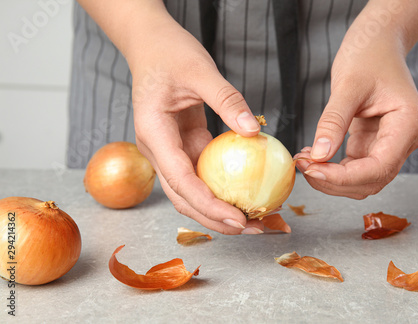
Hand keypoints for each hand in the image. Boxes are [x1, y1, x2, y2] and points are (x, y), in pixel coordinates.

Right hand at [129, 13, 263, 233]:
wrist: (150, 45)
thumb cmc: (169, 53)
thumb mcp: (200, 70)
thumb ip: (226, 100)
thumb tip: (254, 130)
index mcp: (154, 135)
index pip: (180, 181)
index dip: (208, 205)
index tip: (237, 220)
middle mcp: (158, 150)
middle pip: (184, 198)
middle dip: (216, 219)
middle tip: (254, 228)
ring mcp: (170, 151)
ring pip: (194, 191)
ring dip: (221, 208)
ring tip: (256, 218)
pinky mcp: (185, 146)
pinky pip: (205, 173)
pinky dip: (225, 186)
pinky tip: (249, 192)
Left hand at [295, 29, 417, 198]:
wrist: (377, 43)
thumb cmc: (369, 54)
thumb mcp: (347, 85)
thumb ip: (333, 122)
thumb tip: (319, 156)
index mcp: (408, 123)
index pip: (379, 167)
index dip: (345, 177)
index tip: (313, 170)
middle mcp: (406, 139)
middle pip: (372, 179)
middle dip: (335, 181)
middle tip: (304, 167)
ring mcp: (392, 143)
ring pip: (364, 179)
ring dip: (333, 178)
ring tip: (305, 161)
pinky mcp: (376, 143)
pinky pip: (356, 167)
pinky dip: (333, 168)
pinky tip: (314, 156)